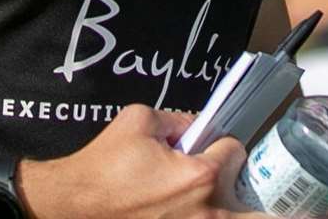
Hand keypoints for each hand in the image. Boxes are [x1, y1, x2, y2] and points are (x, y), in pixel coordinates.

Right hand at [20, 106, 260, 218]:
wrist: (78, 203)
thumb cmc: (105, 165)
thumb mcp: (139, 120)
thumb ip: (178, 118)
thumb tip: (194, 127)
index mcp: (201, 175)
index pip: (236, 151)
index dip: (221, 142)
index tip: (208, 145)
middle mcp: (207, 211)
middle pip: (250, 198)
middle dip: (235, 182)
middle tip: (218, 176)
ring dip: (230, 207)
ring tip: (208, 195)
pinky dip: (206, 216)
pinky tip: (185, 208)